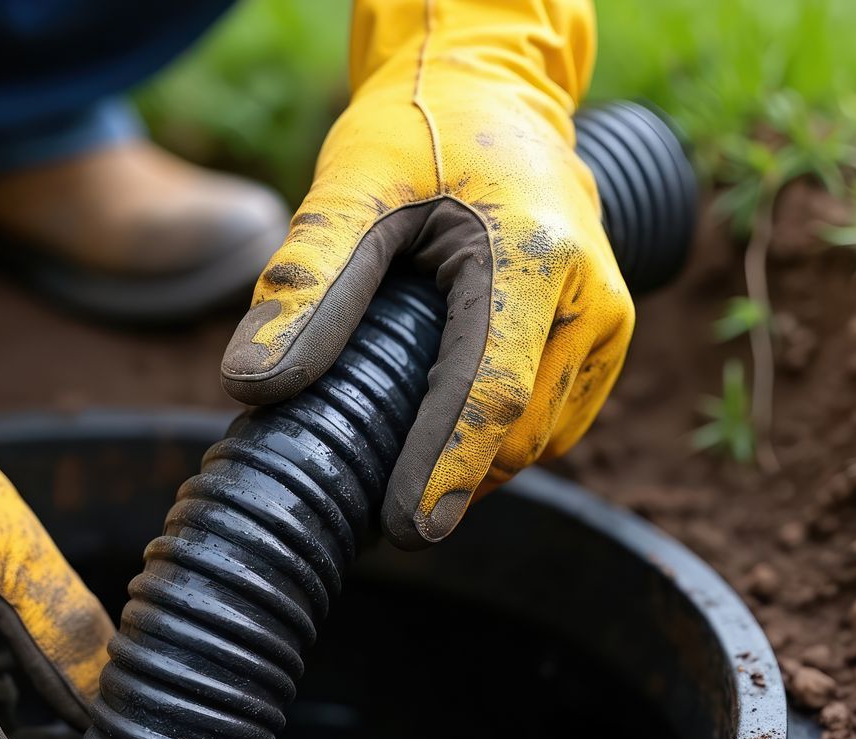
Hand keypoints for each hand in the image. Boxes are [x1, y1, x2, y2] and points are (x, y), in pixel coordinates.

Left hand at [220, 0, 632, 547]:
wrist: (492, 91)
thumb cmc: (419, 129)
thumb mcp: (347, 187)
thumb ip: (305, 284)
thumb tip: (250, 384)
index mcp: (534, 256)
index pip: (491, 390)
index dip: (444, 468)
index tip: (405, 530)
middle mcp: (591, 298)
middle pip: (515, 432)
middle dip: (441, 474)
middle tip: (357, 494)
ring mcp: (606, 325)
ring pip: (536, 441)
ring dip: (467, 464)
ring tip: (391, 455)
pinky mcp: (600, 343)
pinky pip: (548, 425)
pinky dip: (491, 442)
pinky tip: (433, 429)